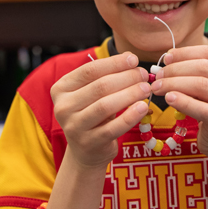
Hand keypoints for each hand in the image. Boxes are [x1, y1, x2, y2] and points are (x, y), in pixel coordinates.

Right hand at [51, 53, 150, 169]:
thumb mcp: (93, 93)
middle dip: (126, 78)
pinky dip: (131, 116)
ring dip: (130, 94)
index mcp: (61, 89)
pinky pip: (113, 127)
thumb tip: (130, 58)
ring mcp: (74, 127)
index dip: (114, 63)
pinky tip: (144, 107)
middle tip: (144, 75)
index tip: (134, 59)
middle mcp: (63, 107)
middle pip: (99, 86)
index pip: (89, 70)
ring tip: (146, 89)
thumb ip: (107, 75)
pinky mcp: (89, 143)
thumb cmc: (93, 114)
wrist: (87, 150)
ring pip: (105, 106)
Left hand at [150, 46, 207, 161]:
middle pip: (203, 67)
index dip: (185, 53)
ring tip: (157, 88)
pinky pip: (199, 107)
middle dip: (176, 70)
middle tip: (157, 76)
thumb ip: (195, 71)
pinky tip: (168, 99)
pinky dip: (181, 101)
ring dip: (174, 84)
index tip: (166, 58)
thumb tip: (167, 59)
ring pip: (200, 84)